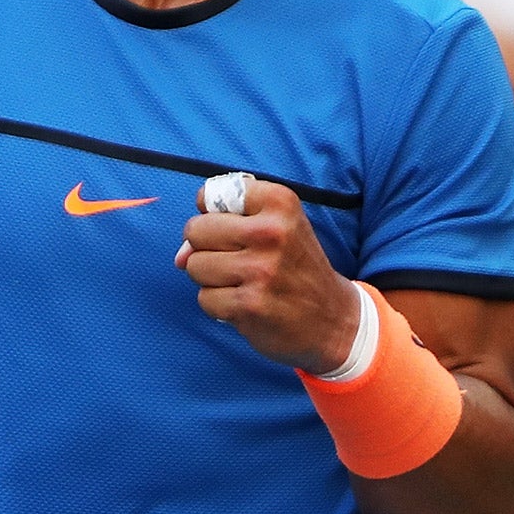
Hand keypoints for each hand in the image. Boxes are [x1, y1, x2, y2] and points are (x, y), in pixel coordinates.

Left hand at [175, 179, 359, 373]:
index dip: (214, 215)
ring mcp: (260, 270)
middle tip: (236, 259)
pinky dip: (218, 304)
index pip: (210, 194)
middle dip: (206, 248)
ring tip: (242, 282)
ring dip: (211, 278)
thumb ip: (223, 224)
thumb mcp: (277, 226)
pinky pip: (205, 298)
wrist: (333, 319)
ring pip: (195, 266)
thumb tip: (180, 256)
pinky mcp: (249, 305)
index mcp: (279, 202)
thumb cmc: (295, 266)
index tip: (238, 229)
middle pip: (196, 230)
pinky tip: (245, 303)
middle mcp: (271, 232)